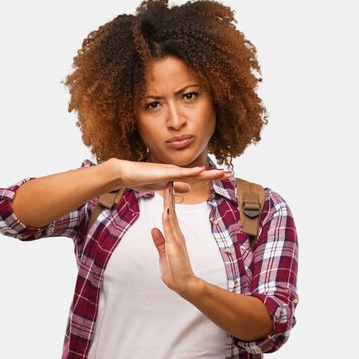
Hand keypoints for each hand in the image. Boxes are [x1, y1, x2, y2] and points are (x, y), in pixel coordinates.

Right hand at [113, 157, 231, 194]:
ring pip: (194, 173)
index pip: (197, 177)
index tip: (224, 177)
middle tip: (231, 174)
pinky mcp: (163, 173)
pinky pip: (179, 173)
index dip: (211, 177)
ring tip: (222, 172)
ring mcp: (171, 172)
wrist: (127, 174)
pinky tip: (200, 170)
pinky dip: (190, 172)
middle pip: (200, 174)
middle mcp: (176, 172)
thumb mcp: (163, 187)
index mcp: (177, 177)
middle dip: (216, 174)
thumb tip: (188, 188)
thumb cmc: (142, 179)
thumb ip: (175, 187)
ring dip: (208, 173)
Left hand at [150, 182, 202, 295]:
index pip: (169, 217)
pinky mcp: (175, 246)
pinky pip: (171, 230)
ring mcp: (177, 240)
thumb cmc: (175, 271)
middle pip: (172, 213)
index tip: (165, 190)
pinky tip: (166, 210)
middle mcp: (177, 236)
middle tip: (168, 182)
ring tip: (168, 189)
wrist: (184, 284)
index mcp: (174, 237)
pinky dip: (168, 220)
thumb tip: (154, 229)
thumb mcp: (163, 254)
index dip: (167, 203)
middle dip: (169, 198)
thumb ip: (159, 242)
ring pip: (172, 218)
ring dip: (169, 203)